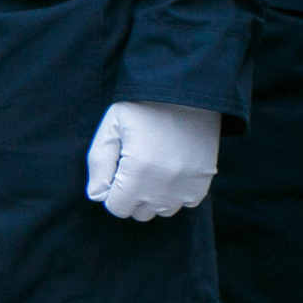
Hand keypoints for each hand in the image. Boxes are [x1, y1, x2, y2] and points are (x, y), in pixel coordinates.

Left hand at [84, 101, 221, 221]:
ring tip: (157, 168)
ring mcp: (186, 184)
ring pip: (162, 210)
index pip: (116, 207)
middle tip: (139, 166)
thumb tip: (99, 195)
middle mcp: (163, 184)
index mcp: (137, 171)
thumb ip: (98, 163)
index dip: (114, 189)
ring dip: (156, 196)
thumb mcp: (112, 125)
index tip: (121, 168)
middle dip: (133, 194)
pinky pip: (186, 203)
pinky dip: (179, 192)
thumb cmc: (146, 106)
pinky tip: (175, 170)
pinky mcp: (204, 180)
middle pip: (139, 212)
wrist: (190, 89)